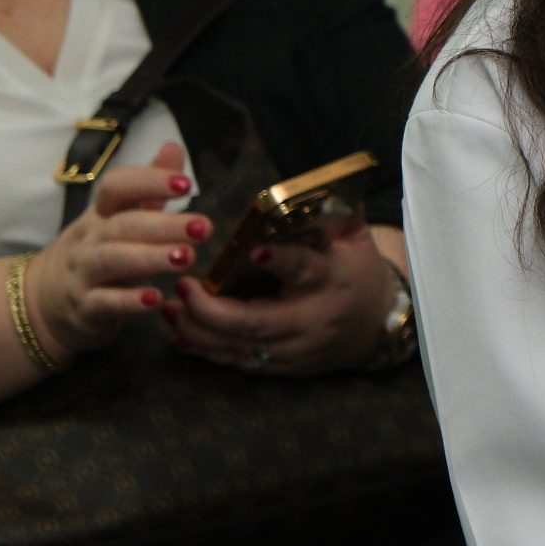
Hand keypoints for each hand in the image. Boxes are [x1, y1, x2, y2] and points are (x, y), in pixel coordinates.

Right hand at [22, 142, 209, 363]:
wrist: (45, 302)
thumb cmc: (97, 251)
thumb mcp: (119, 218)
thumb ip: (149, 187)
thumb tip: (174, 147)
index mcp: (101, 213)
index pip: (116, 187)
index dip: (149, 181)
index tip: (186, 184)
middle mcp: (90, 239)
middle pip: (123, 225)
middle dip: (164, 225)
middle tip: (202, 228)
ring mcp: (83, 273)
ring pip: (113, 261)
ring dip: (151, 258)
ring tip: (186, 258)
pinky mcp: (85, 307)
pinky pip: (105, 302)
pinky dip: (130, 301)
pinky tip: (158, 299)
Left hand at [164, 220, 395, 377]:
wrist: (374, 326)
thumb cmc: (358, 271)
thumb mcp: (356, 237)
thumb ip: (337, 209)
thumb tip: (323, 178)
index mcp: (332, 278)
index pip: (305, 270)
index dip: (281, 261)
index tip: (253, 251)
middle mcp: (312, 317)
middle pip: (257, 322)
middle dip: (212, 309)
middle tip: (182, 286)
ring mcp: (296, 348)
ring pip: (239, 347)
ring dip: (199, 330)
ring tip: (170, 307)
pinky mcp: (282, 366)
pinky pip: (238, 362)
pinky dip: (206, 350)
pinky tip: (180, 333)